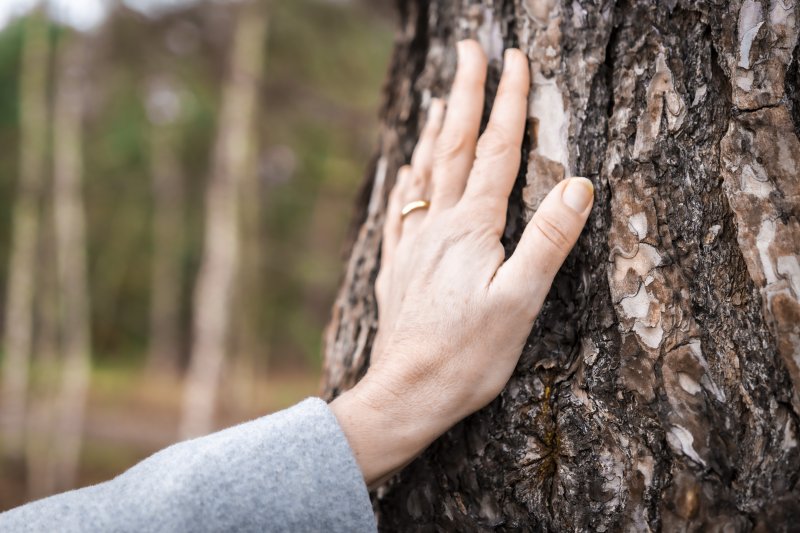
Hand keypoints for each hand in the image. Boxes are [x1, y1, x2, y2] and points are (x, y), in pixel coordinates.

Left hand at [330, 40, 593, 487]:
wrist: (409, 392)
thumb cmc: (470, 354)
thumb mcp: (521, 301)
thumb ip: (548, 240)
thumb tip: (578, 185)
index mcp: (473, 229)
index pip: (497, 151)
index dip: (509, 102)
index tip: (515, 59)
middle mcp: (438, 226)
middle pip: (454, 148)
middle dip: (466, 95)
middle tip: (469, 50)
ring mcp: (413, 245)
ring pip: (424, 174)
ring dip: (435, 131)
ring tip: (440, 97)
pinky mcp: (398, 267)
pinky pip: (400, 211)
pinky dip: (404, 182)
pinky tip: (402, 171)